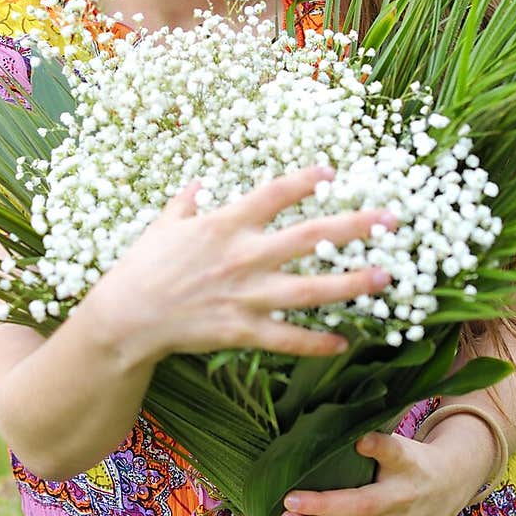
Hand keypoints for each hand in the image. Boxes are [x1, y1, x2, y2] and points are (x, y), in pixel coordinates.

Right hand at [83, 164, 395, 364]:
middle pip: (309, 237)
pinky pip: (286, 338)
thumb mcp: (163, 226)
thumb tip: (198, 183)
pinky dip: (315, 342)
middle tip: (390, 220)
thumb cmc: (141, 268)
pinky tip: (343, 342)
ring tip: (385, 277)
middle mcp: (243, 256)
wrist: (125, 318)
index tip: (333, 173)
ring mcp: (245, 295)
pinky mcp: (241, 330)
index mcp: (225, 224)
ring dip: (350, 283)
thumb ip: (185, 203)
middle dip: (352, 227)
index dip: (305, 181)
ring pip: (309, 289)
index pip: (274, 194)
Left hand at [279, 412, 500, 515]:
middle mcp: (401, 500)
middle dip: (322, 506)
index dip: (377, 446)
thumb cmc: (411, 460)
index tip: (360, 441)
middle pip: (361, 507)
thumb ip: (376, 438)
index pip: (394, 453)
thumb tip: (338, 426)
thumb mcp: (400, 441)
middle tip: (289, 500)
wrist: (446, 488)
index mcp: (406, 466)